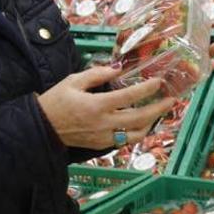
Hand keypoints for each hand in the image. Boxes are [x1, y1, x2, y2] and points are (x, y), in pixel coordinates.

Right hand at [37, 67, 174, 149]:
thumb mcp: (73, 81)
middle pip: (139, 118)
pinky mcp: (101, 146)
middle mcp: (103, 124)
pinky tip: (142, 123)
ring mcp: (103, 137)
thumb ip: (97, 74)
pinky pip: (125, 140)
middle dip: (158, 109)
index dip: (147, 89)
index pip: (129, 97)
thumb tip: (118, 68)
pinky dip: (136, 132)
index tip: (159, 81)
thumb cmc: (56, 101)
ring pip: (135, 134)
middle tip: (171, 100)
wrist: (42, 127)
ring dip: (151, 123)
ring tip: (159, 112)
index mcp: (96, 105)